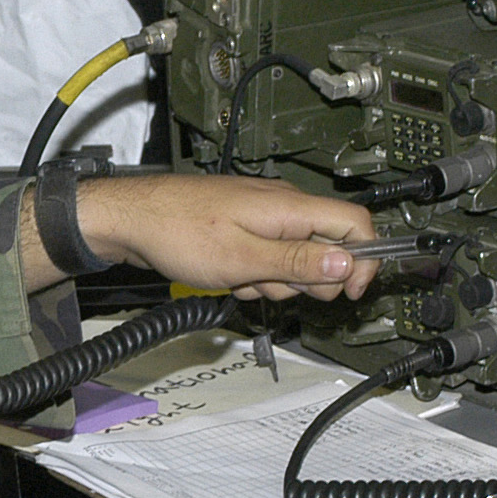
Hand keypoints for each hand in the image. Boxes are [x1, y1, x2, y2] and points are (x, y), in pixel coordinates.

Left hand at [55, 173, 381, 300]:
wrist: (133, 220)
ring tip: (243, 279)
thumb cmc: (178, 232)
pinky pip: (271, 256)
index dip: (363, 261)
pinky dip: (257, 273)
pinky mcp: (248, 225)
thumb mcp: (243, 259)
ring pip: (297, 257)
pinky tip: (232, 275)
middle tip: (275, 286)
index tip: (349, 291)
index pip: (355, 224)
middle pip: (329, 247)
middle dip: (308, 278)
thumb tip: (347, 264)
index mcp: (290, 208)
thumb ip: (297, 262)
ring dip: (277, 279)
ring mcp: (266, 215)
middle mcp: (284, 206)